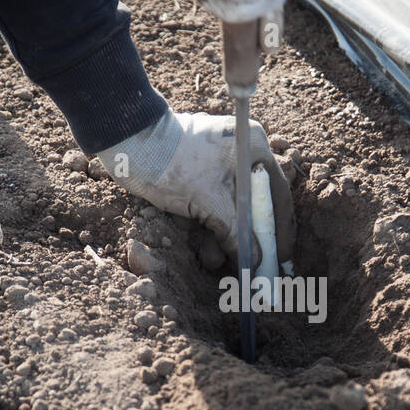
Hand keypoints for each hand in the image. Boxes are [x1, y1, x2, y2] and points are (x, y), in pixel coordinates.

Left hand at [100, 112, 295, 265]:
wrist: (128, 145)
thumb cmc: (172, 164)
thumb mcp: (210, 204)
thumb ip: (237, 233)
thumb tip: (256, 260)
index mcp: (254, 148)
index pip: (278, 194)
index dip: (280, 229)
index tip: (281, 256)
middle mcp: (243, 151)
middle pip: (255, 203)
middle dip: (247, 237)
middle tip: (252, 265)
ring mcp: (221, 160)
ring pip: (233, 206)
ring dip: (225, 236)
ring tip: (214, 261)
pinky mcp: (202, 170)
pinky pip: (216, 202)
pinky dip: (212, 224)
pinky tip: (206, 249)